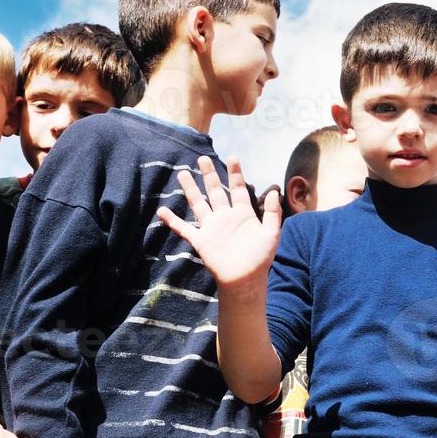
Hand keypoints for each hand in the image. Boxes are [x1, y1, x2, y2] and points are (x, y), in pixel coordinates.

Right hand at [156, 156, 281, 291]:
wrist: (245, 280)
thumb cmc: (260, 259)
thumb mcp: (271, 234)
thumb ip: (273, 213)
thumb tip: (274, 191)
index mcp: (242, 214)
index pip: (238, 189)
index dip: (235, 174)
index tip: (232, 157)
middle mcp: (225, 217)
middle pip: (215, 191)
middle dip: (210, 175)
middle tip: (203, 158)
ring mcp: (211, 228)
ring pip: (198, 204)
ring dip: (190, 189)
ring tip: (183, 174)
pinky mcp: (201, 240)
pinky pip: (184, 228)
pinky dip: (173, 221)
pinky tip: (162, 211)